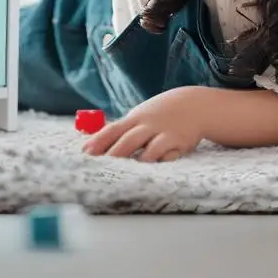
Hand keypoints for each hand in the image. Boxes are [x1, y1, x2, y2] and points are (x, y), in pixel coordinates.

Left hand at [81, 87, 205, 161]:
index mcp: (134, 119)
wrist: (192, 104)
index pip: (112, 130)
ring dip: (137, 159)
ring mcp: (163, 133)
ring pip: (149, 148)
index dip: (98, 141)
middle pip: (128, 140)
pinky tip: (152, 168)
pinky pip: (169, 153)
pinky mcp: (179, 141)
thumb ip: (122, 130)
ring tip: (124, 172)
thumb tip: (93, 142)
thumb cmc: (159, 114)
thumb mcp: (140, 117)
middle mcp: (147, 125)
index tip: (84, 153)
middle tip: (99, 167)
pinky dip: (160, 160)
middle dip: (114, 154)